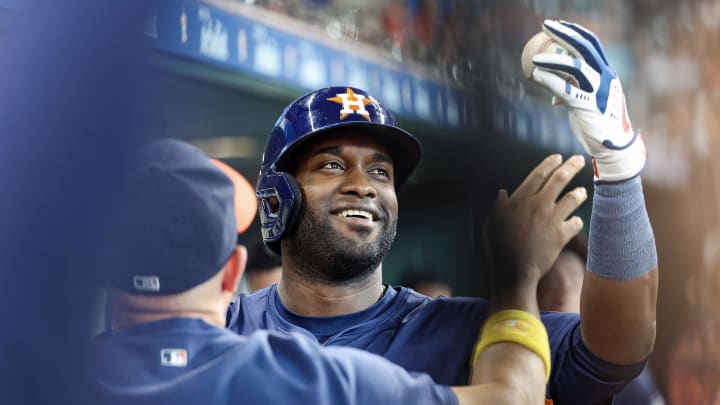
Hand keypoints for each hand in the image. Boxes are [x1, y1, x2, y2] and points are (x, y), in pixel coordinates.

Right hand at [484, 155, 586, 294]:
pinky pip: (576, 223)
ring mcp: (551, 220)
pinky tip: (575, 222)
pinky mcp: (561, 235)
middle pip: (559, 179)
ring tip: (582, 192)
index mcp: (520, 200)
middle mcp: (538, 205)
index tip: (557, 157)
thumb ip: (499, 207)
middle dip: (571, 166)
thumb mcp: (492, 223)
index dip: (549, 163)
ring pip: (573, 198)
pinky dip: (576, 222)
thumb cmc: (498, 248)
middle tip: (579, 160)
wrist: (513, 271)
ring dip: (579, 193)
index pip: (538, 174)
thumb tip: (503, 194)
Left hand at [530, 20, 646, 182]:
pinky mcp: (588, 106)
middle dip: (565, 33)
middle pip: (585, 47)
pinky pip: (565, 89)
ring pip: (575, 66)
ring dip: (553, 59)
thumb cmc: (598, 124)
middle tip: (545, 26)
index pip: (592, 44)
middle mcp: (606, 78)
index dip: (575, 31)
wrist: (612, 147)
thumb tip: (555, 96)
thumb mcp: (589, 102)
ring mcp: (599, 91)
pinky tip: (536, 76)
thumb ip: (575, 93)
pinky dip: (549, 81)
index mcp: (607, 73)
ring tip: (535, 58)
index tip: (558, 25)